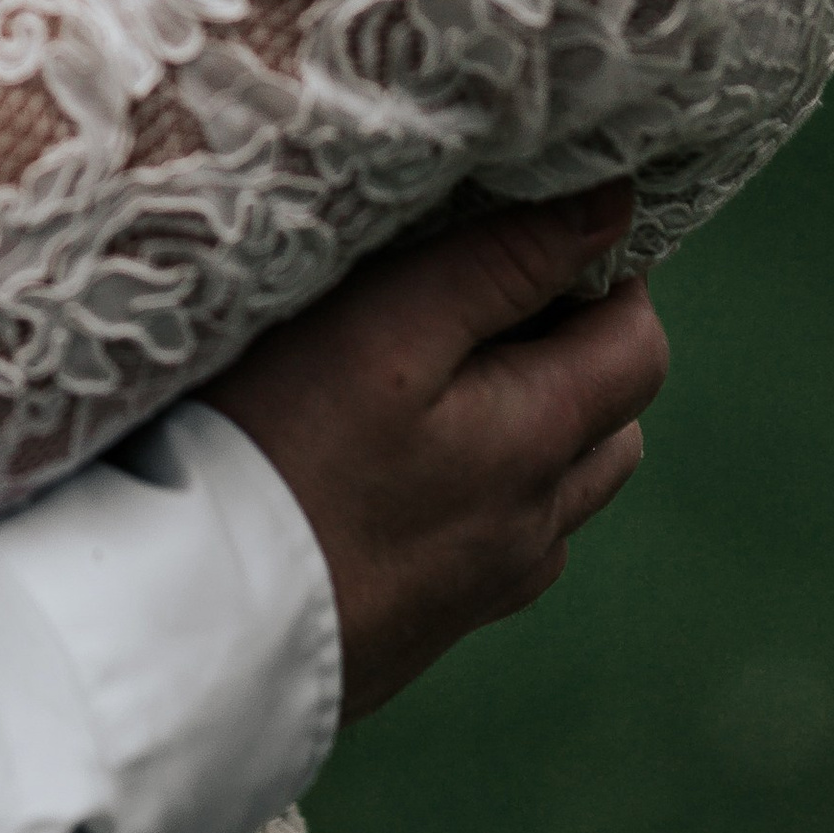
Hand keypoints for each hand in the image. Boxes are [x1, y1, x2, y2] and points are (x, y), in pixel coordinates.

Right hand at [204, 184, 668, 721]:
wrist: (192, 624)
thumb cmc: (278, 450)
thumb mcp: (384, 327)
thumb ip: (498, 265)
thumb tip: (610, 208)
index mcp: (538, 443)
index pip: (640, 344)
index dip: (608, 273)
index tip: (533, 227)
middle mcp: (534, 524)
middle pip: (614, 418)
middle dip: (577, 343)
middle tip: (483, 286)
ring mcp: (487, 584)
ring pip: (565, 487)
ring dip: (539, 419)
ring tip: (442, 368)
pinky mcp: (432, 621)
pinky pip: (505, 540)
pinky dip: (490, 485)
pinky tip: (404, 459)